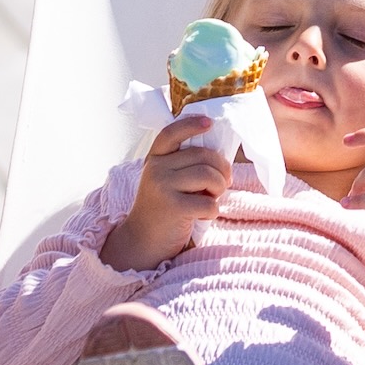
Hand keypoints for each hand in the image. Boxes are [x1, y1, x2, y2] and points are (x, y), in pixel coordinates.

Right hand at [100, 132, 224, 268]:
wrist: (142, 241)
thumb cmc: (163, 209)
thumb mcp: (165, 181)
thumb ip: (183, 165)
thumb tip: (220, 155)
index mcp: (155, 159)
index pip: (171, 133)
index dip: (191, 124)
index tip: (209, 123)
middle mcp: (155, 169)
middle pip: (203, 156)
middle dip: (222, 170)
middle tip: (222, 184)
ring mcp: (162, 187)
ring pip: (209, 176)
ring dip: (220, 188)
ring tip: (212, 198)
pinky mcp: (173, 208)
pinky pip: (209, 203)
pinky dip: (213, 211)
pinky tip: (202, 216)